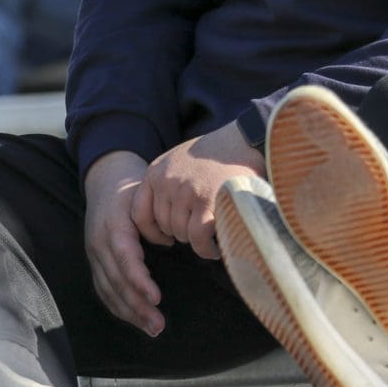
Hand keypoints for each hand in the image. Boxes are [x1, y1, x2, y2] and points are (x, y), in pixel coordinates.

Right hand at [83, 150, 163, 336]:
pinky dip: (118, 307)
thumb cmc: (134, 190)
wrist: (106, 181)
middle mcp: (99, 243)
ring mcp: (94, 254)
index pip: (125, 259)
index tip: (157, 298)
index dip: (139, 281)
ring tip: (153, 328)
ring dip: (129, 313)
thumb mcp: (146, 196)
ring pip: (108, 290)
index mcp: (114, 226)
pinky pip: (103, 290)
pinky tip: (135, 319)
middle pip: (116, 281)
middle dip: (137, 306)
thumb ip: (157, 219)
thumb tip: (171, 243)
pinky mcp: (95, 262)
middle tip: (159, 326)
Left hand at [132, 122, 265, 260]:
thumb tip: (166, 219)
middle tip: (201, 231)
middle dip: (182, 232)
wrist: (248, 137)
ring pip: (181, 234)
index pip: (139, 212)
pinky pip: (198, 238)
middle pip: (165, 225)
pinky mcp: (206, 202)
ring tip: (212, 235)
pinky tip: (215, 248)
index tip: (165, 239)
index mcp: (156, 172)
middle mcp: (166, 182)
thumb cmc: (221, 152)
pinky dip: (206, 248)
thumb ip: (169, 183)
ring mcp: (185, 192)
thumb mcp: (183, 160)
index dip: (152, 231)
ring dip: (197, 240)